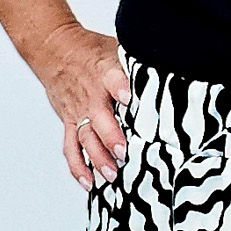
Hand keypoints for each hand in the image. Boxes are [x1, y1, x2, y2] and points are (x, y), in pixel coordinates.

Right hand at [37, 24, 130, 188]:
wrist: (55, 50)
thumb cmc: (92, 52)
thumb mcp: (116, 49)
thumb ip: (139, 65)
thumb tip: (175, 71)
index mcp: (104, 71)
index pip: (112, 78)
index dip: (120, 87)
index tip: (129, 98)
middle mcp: (90, 95)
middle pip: (98, 118)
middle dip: (110, 136)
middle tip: (124, 153)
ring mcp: (79, 111)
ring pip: (85, 138)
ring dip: (97, 157)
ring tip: (112, 174)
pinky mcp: (70, 123)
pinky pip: (71, 147)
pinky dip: (78, 167)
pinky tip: (90, 182)